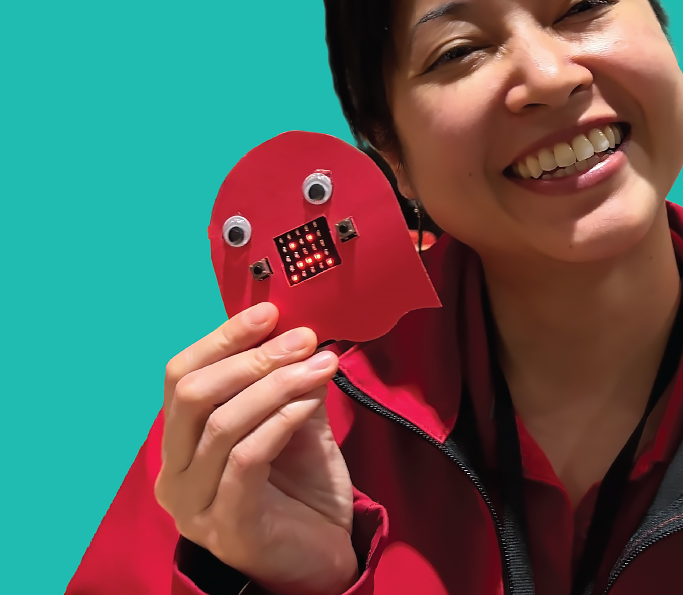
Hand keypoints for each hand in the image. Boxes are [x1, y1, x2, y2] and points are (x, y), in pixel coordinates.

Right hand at [155, 302, 358, 594]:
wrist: (322, 558)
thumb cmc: (301, 491)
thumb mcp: (294, 426)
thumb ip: (288, 384)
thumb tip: (300, 331)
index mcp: (181, 444)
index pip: (182, 377)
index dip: (223, 338)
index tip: (269, 310)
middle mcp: (175, 474)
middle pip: (193, 395)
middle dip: (252, 357)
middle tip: (303, 337)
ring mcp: (195, 505)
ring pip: (222, 424)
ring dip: (276, 384)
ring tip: (320, 363)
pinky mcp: (227, 526)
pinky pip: (247, 459)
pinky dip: (280, 420)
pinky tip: (310, 401)